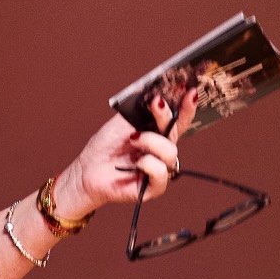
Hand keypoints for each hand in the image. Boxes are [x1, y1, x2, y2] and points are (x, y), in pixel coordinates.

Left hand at [54, 87, 198, 216]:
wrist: (88, 169)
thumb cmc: (106, 146)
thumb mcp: (123, 122)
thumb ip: (141, 110)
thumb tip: (157, 95)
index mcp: (157, 133)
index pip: (178, 120)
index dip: (187, 107)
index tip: (191, 92)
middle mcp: (161, 150)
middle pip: (177, 132)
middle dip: (167, 115)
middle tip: (156, 103)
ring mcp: (160, 168)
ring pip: (170, 151)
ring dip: (149, 140)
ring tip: (132, 139)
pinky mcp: (154, 187)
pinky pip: (160, 171)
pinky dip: (147, 163)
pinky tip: (135, 163)